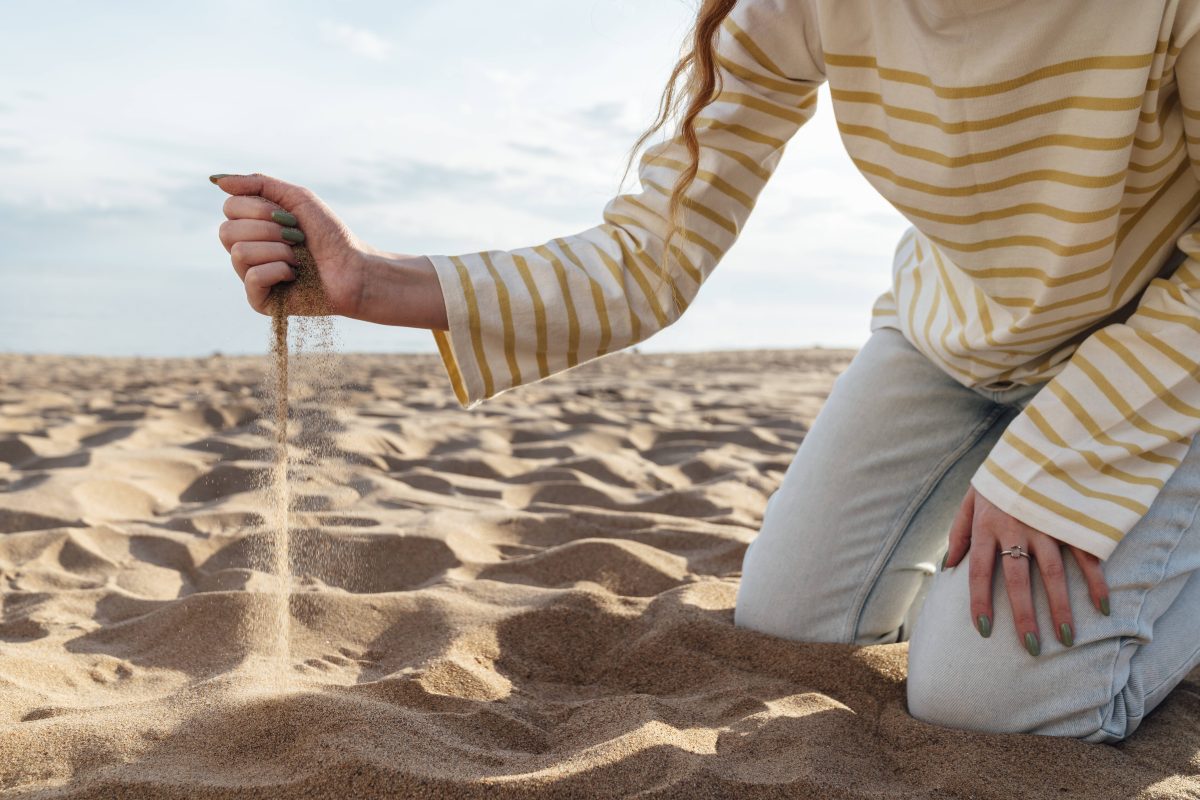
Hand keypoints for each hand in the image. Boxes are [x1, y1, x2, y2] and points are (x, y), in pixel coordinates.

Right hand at [213, 173, 368, 316]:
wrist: (353, 268)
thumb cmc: (328, 234)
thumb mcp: (296, 198)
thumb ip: (257, 184)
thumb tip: (215, 179)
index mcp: (250, 226)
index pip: (229, 208)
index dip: (259, 209)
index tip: (290, 217)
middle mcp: (245, 250)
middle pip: (227, 231)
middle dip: (268, 230)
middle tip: (296, 238)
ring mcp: (250, 277)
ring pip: (239, 253)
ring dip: (278, 251)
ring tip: (298, 258)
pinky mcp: (259, 300)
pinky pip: (252, 277)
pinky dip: (279, 270)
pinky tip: (295, 275)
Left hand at [943, 486, 1110, 654]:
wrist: (1034, 443)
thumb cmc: (999, 477)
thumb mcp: (971, 498)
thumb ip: (959, 532)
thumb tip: (949, 567)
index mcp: (987, 525)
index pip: (979, 571)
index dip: (980, 602)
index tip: (984, 630)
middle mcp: (1015, 528)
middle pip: (1018, 579)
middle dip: (1024, 615)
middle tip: (1031, 647)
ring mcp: (1046, 524)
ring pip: (1052, 573)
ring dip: (1060, 607)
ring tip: (1065, 638)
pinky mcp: (1071, 519)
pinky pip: (1085, 554)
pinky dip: (1096, 581)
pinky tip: (1102, 606)